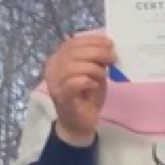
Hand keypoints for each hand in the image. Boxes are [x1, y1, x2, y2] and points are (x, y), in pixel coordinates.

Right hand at [43, 30, 115, 144]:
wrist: (80, 124)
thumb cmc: (86, 97)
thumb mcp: (94, 74)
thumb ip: (96, 60)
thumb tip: (108, 46)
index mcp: (58, 59)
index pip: (72, 43)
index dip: (92, 41)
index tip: (109, 43)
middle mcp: (52, 68)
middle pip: (73, 52)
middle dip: (96, 52)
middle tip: (112, 58)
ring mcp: (55, 83)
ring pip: (73, 66)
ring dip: (93, 68)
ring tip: (103, 75)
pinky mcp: (62, 97)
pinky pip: (73, 83)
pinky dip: (87, 81)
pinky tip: (94, 86)